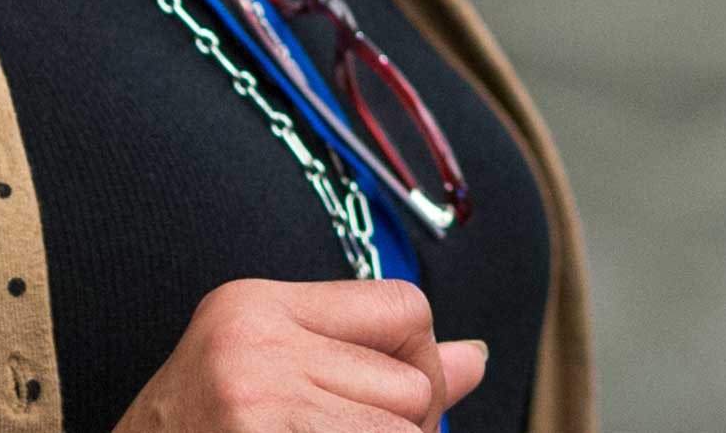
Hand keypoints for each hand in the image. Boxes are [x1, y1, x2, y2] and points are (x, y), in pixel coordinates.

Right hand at [116, 278, 490, 431]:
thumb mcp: (266, 378)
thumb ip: (368, 360)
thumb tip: (473, 357)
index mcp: (252, 305)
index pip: (406, 307)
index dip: (417, 362)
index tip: (378, 402)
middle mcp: (254, 342)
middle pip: (413, 384)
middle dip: (399, 428)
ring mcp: (257, 399)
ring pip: (407, 432)